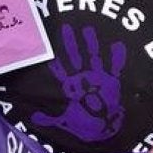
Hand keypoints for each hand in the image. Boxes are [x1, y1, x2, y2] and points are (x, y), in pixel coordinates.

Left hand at [32, 24, 125, 142]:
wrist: (104, 126)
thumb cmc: (84, 122)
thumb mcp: (64, 121)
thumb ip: (49, 118)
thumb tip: (33, 117)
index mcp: (71, 86)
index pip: (60, 68)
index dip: (54, 57)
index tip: (46, 44)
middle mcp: (83, 78)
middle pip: (75, 57)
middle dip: (70, 43)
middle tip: (65, 26)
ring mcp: (98, 77)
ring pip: (93, 56)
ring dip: (91, 44)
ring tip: (88, 28)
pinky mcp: (112, 81)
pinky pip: (116, 66)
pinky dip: (117, 57)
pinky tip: (118, 44)